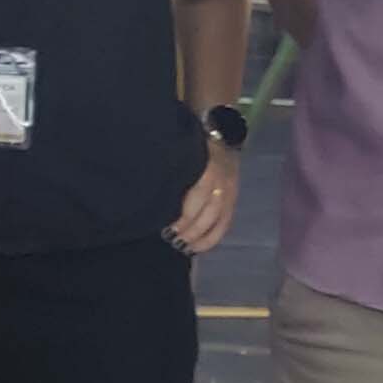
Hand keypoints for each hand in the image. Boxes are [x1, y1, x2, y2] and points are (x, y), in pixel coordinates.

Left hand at [168, 138, 240, 256]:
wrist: (222, 134)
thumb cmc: (192, 144)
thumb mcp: (182, 151)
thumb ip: (170, 169)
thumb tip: (149, 191)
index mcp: (207, 166)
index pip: (199, 195)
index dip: (185, 215)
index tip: (166, 227)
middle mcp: (221, 181)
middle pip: (209, 211)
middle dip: (191, 229)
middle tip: (172, 239)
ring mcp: (230, 192)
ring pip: (219, 220)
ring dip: (201, 237)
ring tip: (184, 247)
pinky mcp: (233, 200)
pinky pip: (226, 223)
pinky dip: (213, 238)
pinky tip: (198, 247)